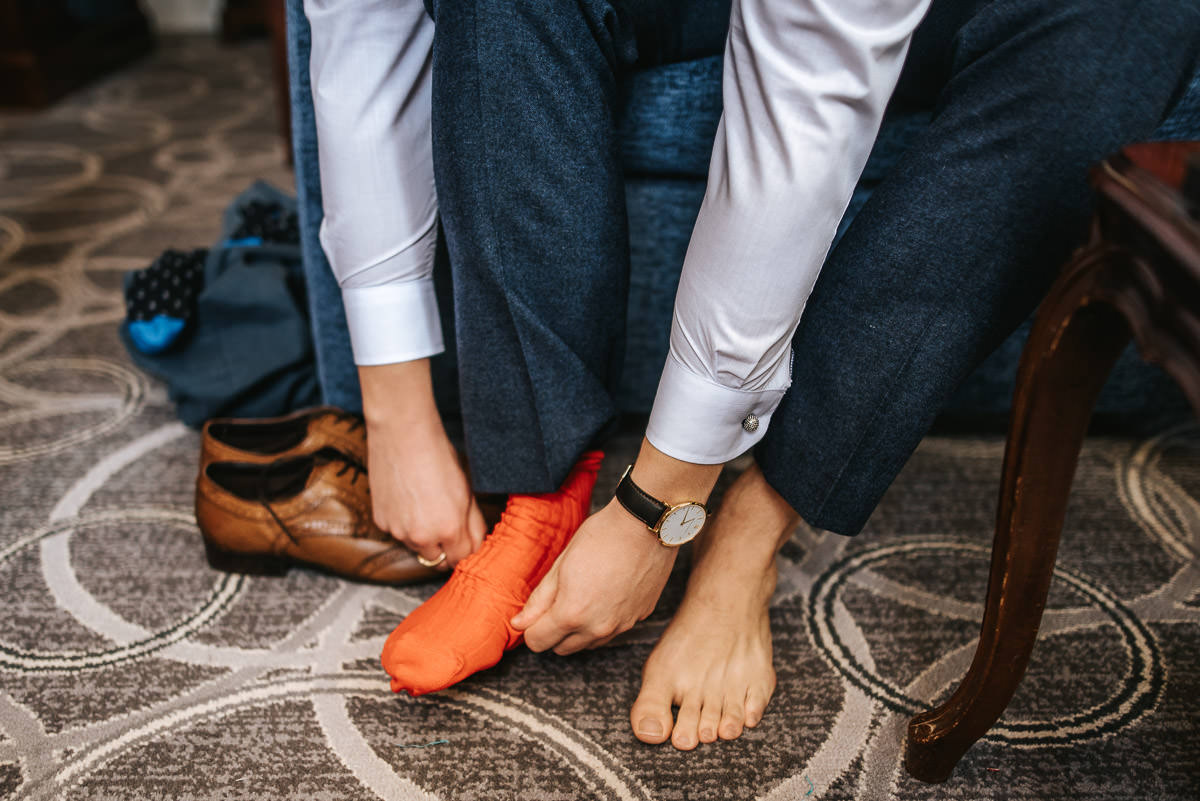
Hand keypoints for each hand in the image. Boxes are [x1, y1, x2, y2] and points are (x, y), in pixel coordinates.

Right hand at [360, 361, 485, 567]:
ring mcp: (398, 531)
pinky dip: (403, 523)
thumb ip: (473, 523)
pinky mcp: (381, 522)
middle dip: (444, 547)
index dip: (466, 548)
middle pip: (438, 560)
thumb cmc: (438, 456)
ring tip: (425, 504)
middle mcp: (422, 537)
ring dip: (422, 536)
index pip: (462, 558)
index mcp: (450, 529)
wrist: (402, 434)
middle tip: (446, 522)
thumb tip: (477, 543)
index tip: (465, 539)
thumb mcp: (466, 491)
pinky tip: (407, 499)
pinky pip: (397, 532)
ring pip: (416, 547)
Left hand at [512, 437, 723, 653]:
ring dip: (580, 629)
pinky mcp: (640, 617)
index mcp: (572, 614)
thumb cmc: (601, 537)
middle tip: (559, 599)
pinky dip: (605, 619)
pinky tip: (608, 592)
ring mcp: (622, 625)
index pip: (537, 642)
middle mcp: (598, 628)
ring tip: (585, 594)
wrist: (646, 525)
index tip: (537, 610)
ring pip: (589, 643)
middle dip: (554, 630)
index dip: (531, 627)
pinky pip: (614, 630)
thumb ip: (539, 599)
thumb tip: (519, 623)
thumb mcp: (561, 565)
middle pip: (562, 648)